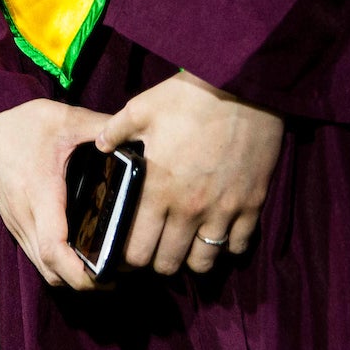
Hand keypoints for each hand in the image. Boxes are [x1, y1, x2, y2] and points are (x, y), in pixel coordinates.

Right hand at [0, 97, 109, 288]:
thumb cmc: (23, 121)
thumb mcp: (66, 118)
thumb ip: (103, 128)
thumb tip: (140, 137)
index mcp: (40, 193)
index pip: (55, 250)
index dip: (81, 274)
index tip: (109, 278)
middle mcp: (25, 216)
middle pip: (51, 271)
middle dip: (83, 282)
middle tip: (116, 274)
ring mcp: (16, 222)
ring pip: (43, 267)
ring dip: (69, 275)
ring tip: (102, 265)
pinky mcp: (14, 222)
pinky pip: (36, 255)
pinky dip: (58, 263)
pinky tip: (80, 250)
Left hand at [96, 71, 281, 274]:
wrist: (241, 86)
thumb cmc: (187, 97)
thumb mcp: (141, 108)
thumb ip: (115, 132)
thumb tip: (99, 147)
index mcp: (156, 188)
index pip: (136, 248)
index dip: (128, 256)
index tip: (127, 250)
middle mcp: (188, 208)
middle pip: (167, 263)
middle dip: (157, 262)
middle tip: (155, 249)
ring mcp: (223, 210)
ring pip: (204, 262)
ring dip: (192, 259)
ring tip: (186, 245)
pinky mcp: (251, 205)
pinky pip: (239, 246)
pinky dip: (228, 246)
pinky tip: (218, 232)